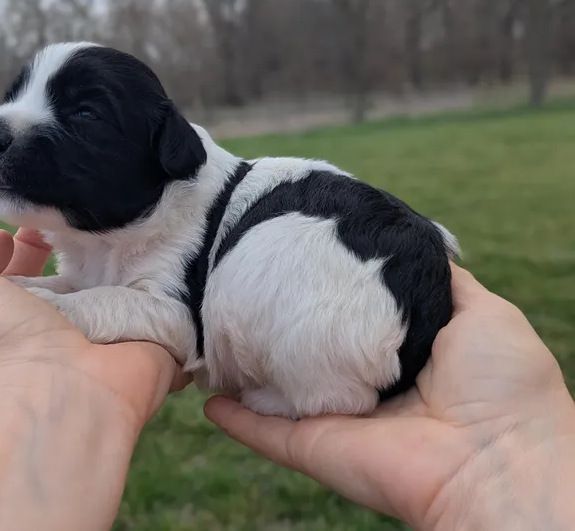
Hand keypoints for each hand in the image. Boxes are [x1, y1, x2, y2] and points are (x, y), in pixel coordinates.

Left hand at [0, 229, 188, 433]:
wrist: (60, 393)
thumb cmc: (3, 347)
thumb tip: (2, 242)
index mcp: (27, 316)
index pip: (33, 269)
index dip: (35, 240)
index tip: (45, 216)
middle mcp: (71, 323)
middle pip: (83, 270)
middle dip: (89, 239)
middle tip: (96, 209)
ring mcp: (116, 330)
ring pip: (129, 279)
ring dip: (134, 251)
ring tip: (135, 215)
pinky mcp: (158, 335)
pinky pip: (172, 297)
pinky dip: (173, 273)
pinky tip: (168, 241)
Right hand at [205, 263, 574, 529]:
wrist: (500, 462)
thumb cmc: (502, 383)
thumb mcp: (481, 310)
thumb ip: (441, 281)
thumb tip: (413, 246)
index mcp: (400, 357)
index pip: (349, 322)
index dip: (324, 294)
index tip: (295, 261)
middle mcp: (363, 387)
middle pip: (307, 356)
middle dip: (278, 330)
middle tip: (243, 294)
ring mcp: (334, 418)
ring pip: (277, 393)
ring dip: (246, 373)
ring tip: (214, 340)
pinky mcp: (313, 445)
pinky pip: (261, 431)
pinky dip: (233, 418)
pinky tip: (206, 397)